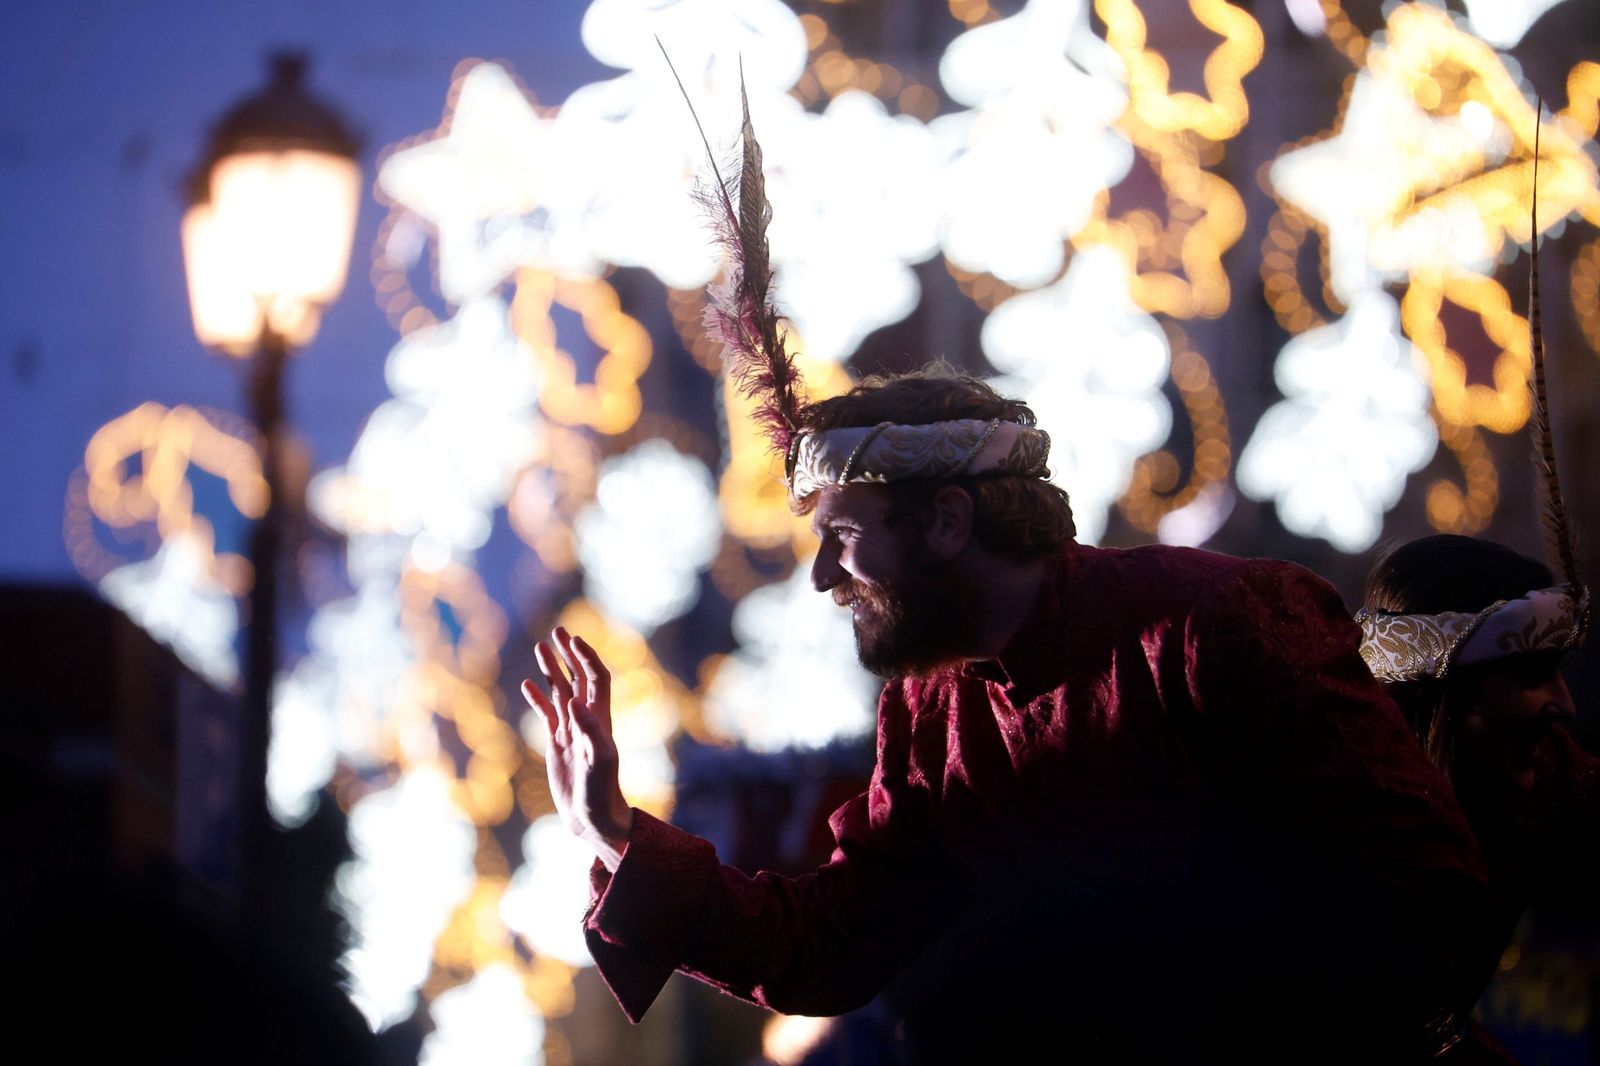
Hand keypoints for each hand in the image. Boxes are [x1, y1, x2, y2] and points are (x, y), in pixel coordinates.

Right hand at [522, 626, 634, 870]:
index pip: (596, 678)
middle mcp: (587, 720)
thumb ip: (588, 730)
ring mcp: (572, 731)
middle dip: (569, 654)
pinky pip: (548, 715)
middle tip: (557, 630)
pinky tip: (527, 685)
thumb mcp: (598, 761)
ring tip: (540, 647)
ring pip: (561, 692)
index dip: (586, 658)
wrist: (594, 819)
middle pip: (579, 678)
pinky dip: (538, 699)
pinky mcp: (559, 745)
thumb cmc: (601, 792)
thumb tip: (573, 699)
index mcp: (600, 720)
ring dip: (552, 670)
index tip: (573, 639)